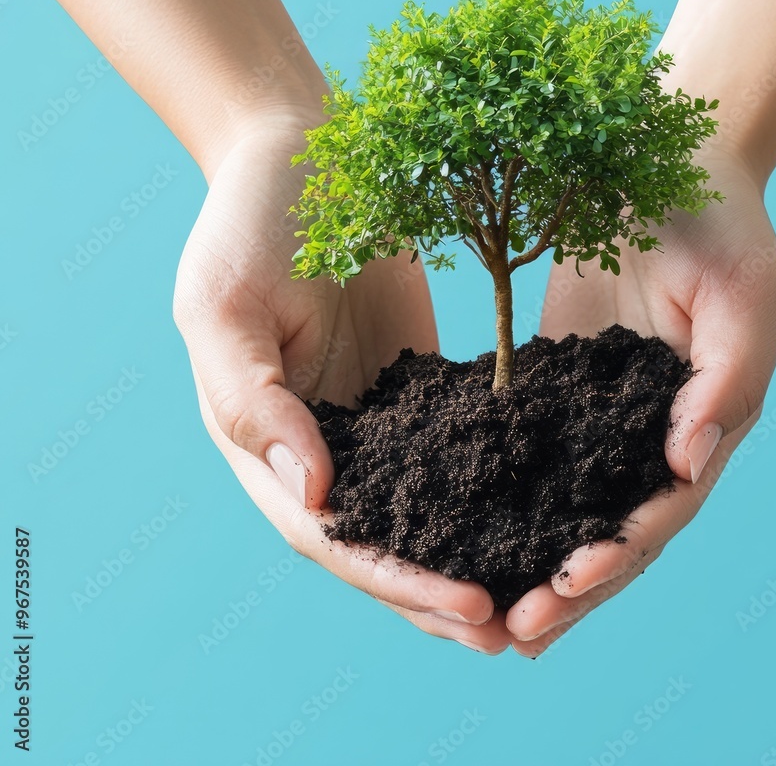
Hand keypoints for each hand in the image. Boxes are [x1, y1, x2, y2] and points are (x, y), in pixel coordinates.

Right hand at [173, 123, 510, 652]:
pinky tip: (547, 507)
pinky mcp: (416, 384)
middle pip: (384, 541)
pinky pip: (457, 448)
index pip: (332, 536)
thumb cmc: (249, 220)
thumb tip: (314, 497)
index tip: (470, 603)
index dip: (396, 578)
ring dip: (475, 555)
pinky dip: (494, 487)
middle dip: (443, 591)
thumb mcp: (224, 305)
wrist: (301, 152)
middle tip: (521, 628)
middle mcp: (321, 445)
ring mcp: (373, 417)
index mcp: (264, 441)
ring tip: (543, 596)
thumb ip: (254, 403)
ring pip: (426, 508)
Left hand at [505, 148, 775, 655]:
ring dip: (530, 555)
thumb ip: (729, 380)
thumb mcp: (747, 294)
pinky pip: (523, 444)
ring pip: (563, 500)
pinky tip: (453, 520)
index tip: (568, 582)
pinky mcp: (553, 377)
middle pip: (610, 524)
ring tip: (486, 613)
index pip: (663, 505)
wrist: (670, 153)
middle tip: (514, 631)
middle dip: (569, 582)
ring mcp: (597, 408)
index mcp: (705, 420)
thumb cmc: (722, 219)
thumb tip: (690, 467)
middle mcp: (649, 429)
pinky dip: (497, 490)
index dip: (621, 550)